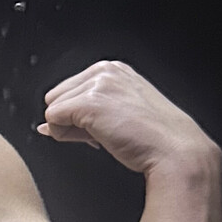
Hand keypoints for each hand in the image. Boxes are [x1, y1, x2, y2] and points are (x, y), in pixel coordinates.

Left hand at [36, 61, 217, 174]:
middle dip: (72, 121)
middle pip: (56, 97)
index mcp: (113, 69)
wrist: (175, 152)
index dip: (79, 115)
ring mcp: (96, 85)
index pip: (70, 91)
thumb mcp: (117, 114)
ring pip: (52, 110)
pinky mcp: (88, 103)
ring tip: (106, 135)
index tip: (106, 126)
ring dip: (70, 130)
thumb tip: (46, 125)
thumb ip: (81, 113)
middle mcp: (104, 71)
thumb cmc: (154, 138)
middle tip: (104, 134)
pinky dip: (66, 136)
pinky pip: (53, 120)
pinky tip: (98, 140)